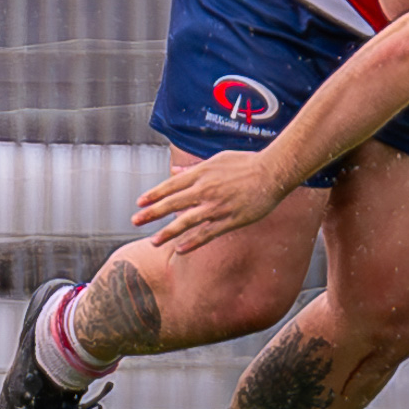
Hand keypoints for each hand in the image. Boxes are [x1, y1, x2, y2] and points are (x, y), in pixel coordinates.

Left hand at [131, 151, 289, 253]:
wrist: (272, 171)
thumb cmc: (246, 163)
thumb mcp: (217, 159)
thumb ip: (193, 168)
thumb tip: (173, 172)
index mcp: (202, 173)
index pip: (171, 186)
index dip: (153, 195)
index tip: (139, 202)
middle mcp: (205, 190)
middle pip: (172, 204)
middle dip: (151, 213)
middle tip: (135, 221)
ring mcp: (217, 206)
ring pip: (186, 222)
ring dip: (167, 232)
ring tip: (154, 241)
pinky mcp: (230, 219)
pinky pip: (207, 234)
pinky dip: (192, 242)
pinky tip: (180, 249)